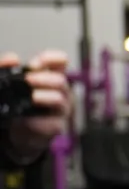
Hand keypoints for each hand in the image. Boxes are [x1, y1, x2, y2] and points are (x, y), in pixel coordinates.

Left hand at [0, 50, 71, 164]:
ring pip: (59, 99)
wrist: (22, 130)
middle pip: (61, 80)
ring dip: (43, 97)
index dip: (52, 59)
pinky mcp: (56, 126)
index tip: (36, 64)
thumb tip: (13, 59)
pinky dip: (38, 119)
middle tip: (28, 80)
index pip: (61, 62)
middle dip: (43, 79)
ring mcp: (61, 109)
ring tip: (32, 98)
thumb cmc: (21, 103)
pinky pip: (51, 122)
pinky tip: (26, 118)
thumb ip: (8, 68)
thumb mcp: (13, 83)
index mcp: (52, 77)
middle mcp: (61, 92)